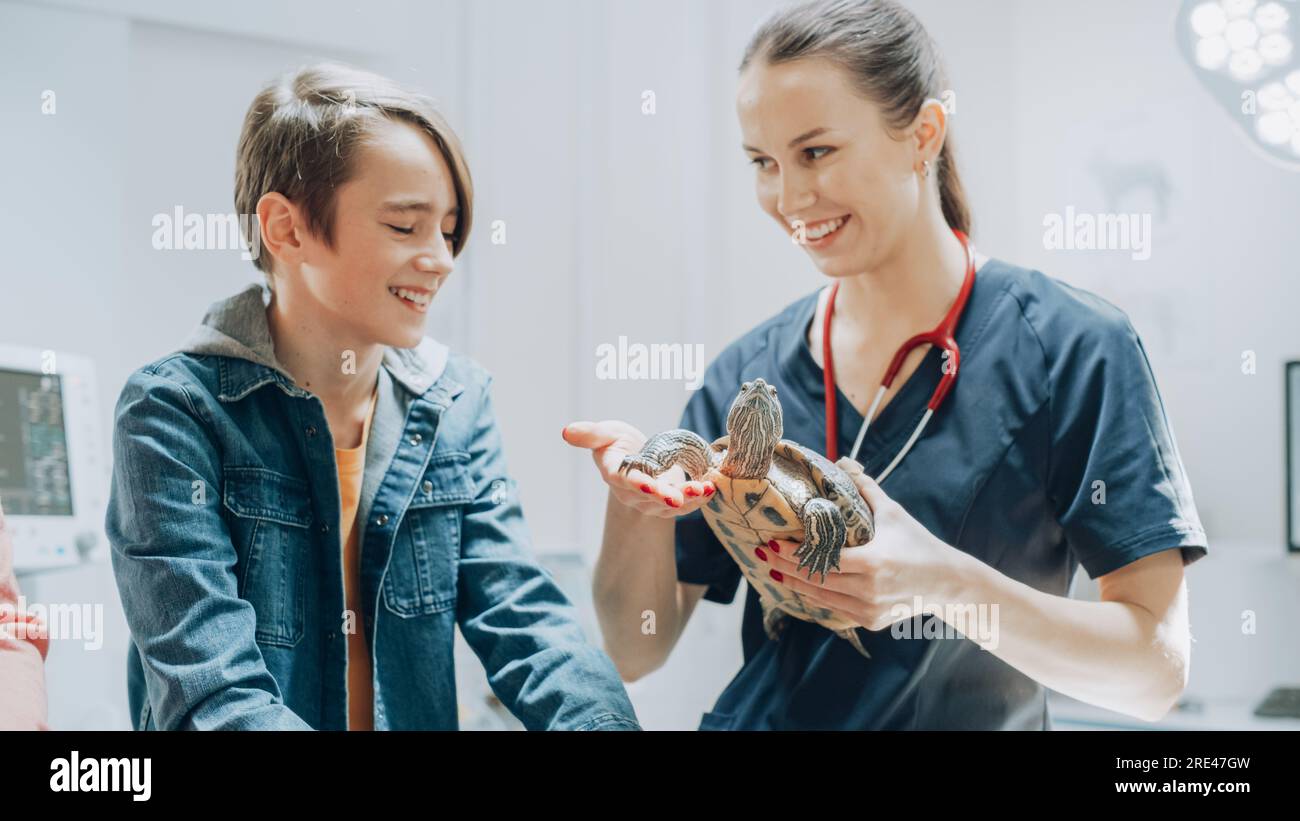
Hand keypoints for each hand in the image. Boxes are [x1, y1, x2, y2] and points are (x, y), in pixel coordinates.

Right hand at [561, 421, 714, 517]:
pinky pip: (684, 505)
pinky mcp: (668, 503)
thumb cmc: (618, 442)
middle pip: (650, 497)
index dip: (637, 483)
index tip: (649, 484)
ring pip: (669, 505)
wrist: (635, 457)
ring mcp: (651, 501)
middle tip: (680, 495)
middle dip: (666, 497)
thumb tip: (566, 431)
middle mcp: (632, 492)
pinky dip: (699, 499)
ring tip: (704, 489)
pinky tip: (710, 489)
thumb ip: (590, 434)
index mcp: (616, 473)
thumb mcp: (605, 433)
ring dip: (688, 499)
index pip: (624, 480)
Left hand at [761, 457, 965, 631]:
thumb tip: (844, 463)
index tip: (773, 543)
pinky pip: (835, 608)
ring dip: (795, 584)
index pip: (823, 559)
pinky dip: (816, 596)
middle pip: (815, 580)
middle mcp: (868, 591)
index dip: (794, 554)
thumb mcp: (894, 514)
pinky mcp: (871, 622)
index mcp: (873, 563)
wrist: (947, 583)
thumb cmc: (919, 544)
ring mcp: (869, 610)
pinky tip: (799, 585)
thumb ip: (867, 490)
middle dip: (784, 568)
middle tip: (762, 555)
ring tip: (773, 571)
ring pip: (821, 598)